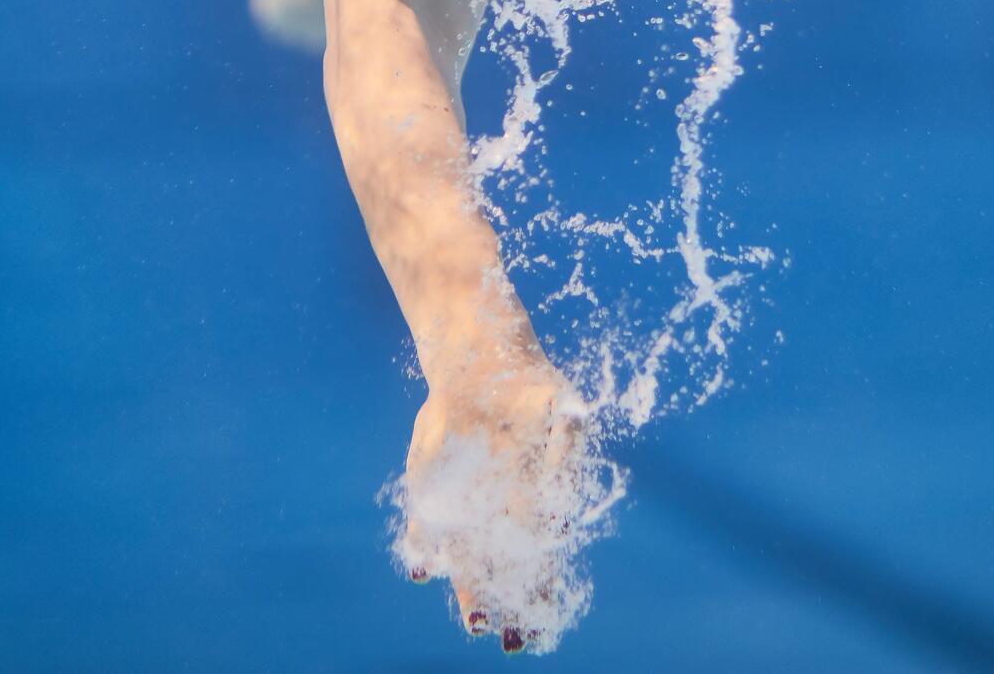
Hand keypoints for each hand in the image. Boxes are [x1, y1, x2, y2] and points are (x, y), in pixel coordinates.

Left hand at [395, 358, 603, 652]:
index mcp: (533, 495)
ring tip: (477, 623)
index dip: (541, 587)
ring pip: (466, 555)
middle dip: (506, 601)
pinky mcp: (428, 484)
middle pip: (502, 566)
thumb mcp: (559, 402)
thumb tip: (572, 474)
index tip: (541, 618)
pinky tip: (421, 565)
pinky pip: (425, 522)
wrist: (482, 356)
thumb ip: (567, 439)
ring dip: (469, 589)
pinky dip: (422, 545)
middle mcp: (498, 506)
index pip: (539, 554)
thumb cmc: (529, 385)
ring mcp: (463, 499)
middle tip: (507, 638)